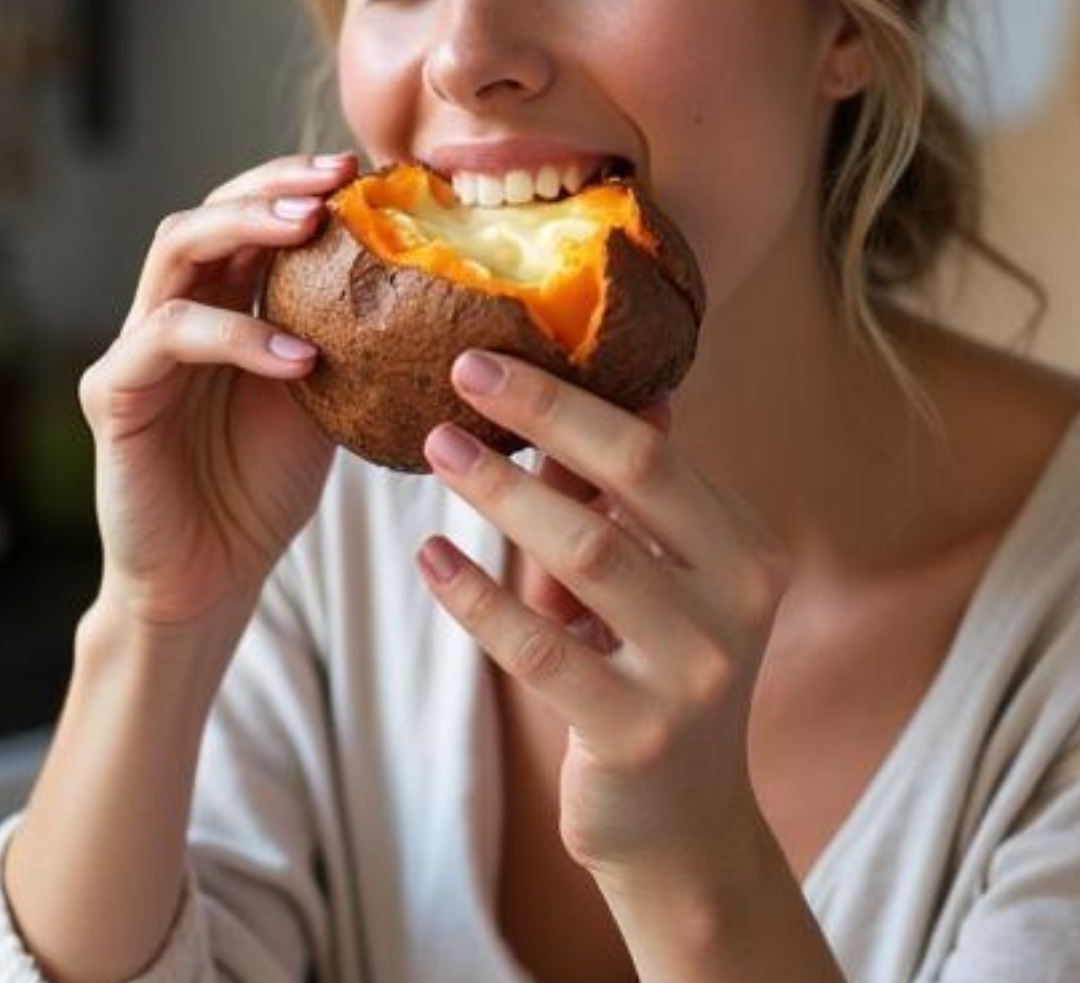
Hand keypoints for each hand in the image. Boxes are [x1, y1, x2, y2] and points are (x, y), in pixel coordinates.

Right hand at [78, 152, 357, 628]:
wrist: (211, 574)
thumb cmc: (266, 483)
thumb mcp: (325, 396)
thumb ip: (347, 338)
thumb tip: (436, 286)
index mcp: (222, 305)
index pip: (250, 217)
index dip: (300, 184)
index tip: (366, 172)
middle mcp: (173, 311)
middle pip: (209, 212)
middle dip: (274, 184)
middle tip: (338, 178)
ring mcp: (138, 347)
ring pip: (176, 250)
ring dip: (246, 227)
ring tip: (311, 225)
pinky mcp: (114, 392)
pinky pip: (170, 336)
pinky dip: (238, 334)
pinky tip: (301, 356)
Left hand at [416, 348, 791, 899]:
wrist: (682, 823)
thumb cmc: (654, 672)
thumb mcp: (653, 582)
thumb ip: (622, 497)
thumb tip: (601, 385)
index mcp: (746, 549)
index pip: (655, 450)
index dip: (572, 398)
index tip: (493, 356)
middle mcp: (738, 601)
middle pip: (634, 477)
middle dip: (544, 415)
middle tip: (462, 372)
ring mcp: (695, 671)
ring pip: (585, 553)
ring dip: (502, 494)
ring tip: (437, 452)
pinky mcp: (637, 733)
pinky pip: (539, 649)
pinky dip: (477, 596)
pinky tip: (430, 559)